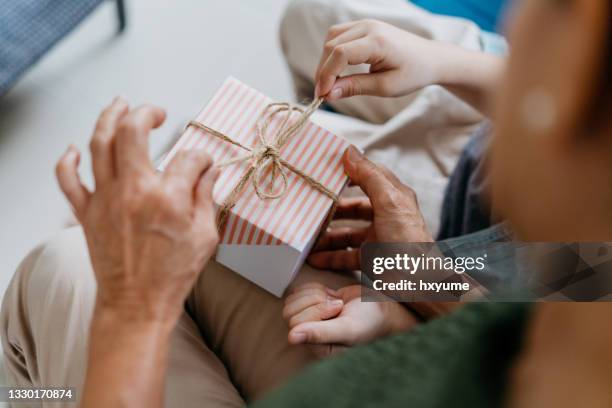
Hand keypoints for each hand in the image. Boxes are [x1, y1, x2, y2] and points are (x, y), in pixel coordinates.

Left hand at [55, 97, 219, 324]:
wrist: (137, 303)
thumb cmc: (171, 275)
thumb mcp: (205, 236)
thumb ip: (206, 197)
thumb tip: (210, 171)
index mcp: (168, 198)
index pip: (188, 158)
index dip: (201, 157)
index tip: (203, 164)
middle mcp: (133, 192)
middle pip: (132, 132)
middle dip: (147, 113)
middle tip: (157, 112)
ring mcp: (105, 200)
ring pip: (99, 144)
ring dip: (109, 117)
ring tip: (119, 104)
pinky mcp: (87, 213)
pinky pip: (68, 179)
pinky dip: (67, 160)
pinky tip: (74, 148)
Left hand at [283, 283, 416, 354]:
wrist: (383, 305)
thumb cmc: (370, 320)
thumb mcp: (348, 328)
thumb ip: (320, 333)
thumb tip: (292, 338)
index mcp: (316, 348)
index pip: (295, 324)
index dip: (317, 311)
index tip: (338, 310)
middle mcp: (310, 336)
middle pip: (290, 311)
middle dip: (316, 302)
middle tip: (337, 306)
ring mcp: (309, 319)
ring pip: (292, 300)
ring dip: (316, 294)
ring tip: (336, 302)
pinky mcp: (311, 304)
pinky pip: (299, 290)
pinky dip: (315, 288)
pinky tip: (331, 295)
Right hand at [308, 146, 431, 270]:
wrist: (418, 284)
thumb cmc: (407, 241)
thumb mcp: (389, 202)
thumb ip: (369, 176)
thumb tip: (349, 151)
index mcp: (393, 197)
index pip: (369, 177)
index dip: (349, 172)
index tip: (325, 171)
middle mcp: (386, 216)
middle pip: (354, 207)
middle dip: (332, 208)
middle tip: (310, 207)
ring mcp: (378, 238)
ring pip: (347, 232)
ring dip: (327, 235)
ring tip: (307, 236)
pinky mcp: (372, 259)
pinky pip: (346, 255)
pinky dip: (330, 257)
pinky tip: (314, 257)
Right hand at [315, 19, 449, 99]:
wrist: (430, 59)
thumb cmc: (413, 73)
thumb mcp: (385, 87)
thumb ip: (355, 87)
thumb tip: (329, 94)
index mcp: (378, 41)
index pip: (340, 54)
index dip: (327, 75)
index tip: (322, 96)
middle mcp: (369, 27)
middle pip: (332, 46)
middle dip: (323, 71)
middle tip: (323, 95)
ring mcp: (366, 23)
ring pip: (332, 39)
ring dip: (326, 61)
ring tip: (329, 83)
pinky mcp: (363, 26)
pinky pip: (339, 36)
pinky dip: (332, 53)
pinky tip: (336, 70)